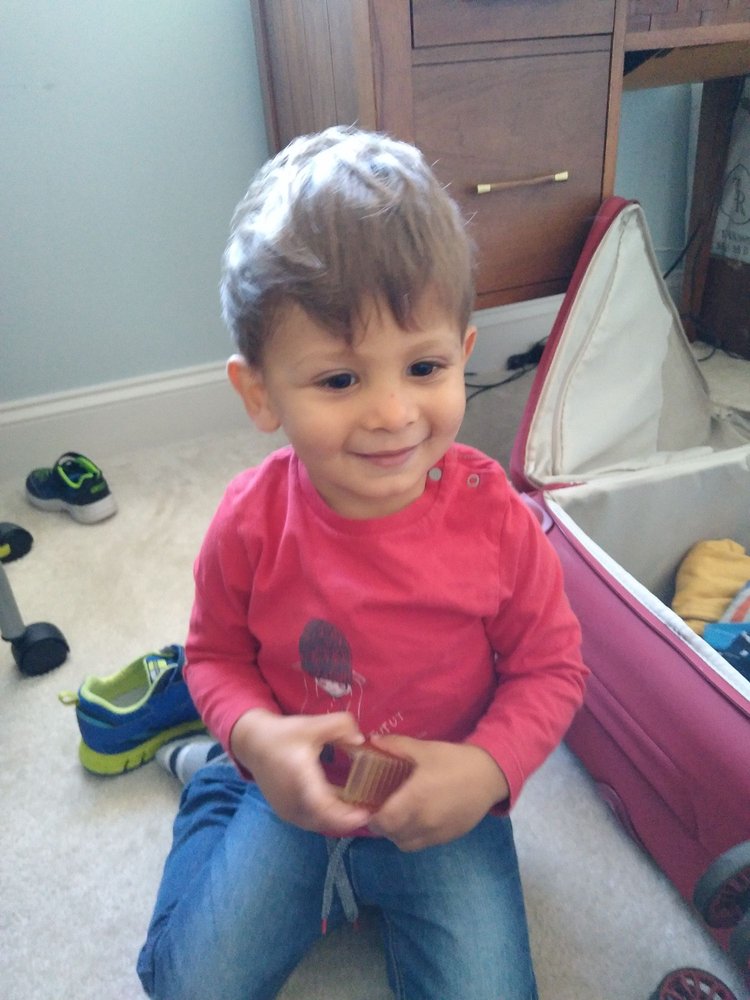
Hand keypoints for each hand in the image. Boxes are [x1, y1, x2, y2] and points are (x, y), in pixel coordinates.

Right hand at [230, 709, 371, 835]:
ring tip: (359, 811)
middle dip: (349, 821)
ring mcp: (287, 810)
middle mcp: (292, 800)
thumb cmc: (284, 734)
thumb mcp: (313, 724)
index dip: (346, 816)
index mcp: (300, 779)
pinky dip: (327, 819)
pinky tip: (340, 808)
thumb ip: (340, 726)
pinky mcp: (286, 813)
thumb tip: (360, 740)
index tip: (367, 813)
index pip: (323, 807)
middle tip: (370, 811)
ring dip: (338, 821)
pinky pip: (311, 821)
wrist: (253, 744)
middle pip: (324, 821)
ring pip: (318, 824)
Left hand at [365, 736, 508, 851]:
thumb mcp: (424, 749)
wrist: (489, 776)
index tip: (369, 806)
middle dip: (382, 825)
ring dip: (396, 833)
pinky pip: (421, 844)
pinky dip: (413, 836)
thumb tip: (372, 740)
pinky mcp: (447, 838)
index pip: (383, 822)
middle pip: (391, 835)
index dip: (371, 817)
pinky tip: (417, 819)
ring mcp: (436, 833)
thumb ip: (396, 745)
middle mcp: (423, 822)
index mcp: (414, 800)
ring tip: (398, 816)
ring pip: (405, 844)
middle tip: (381, 808)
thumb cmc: (454, 761)